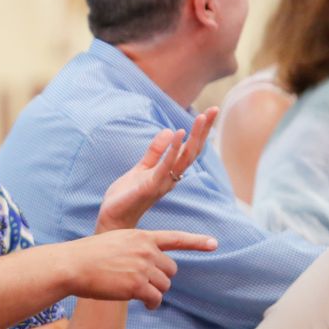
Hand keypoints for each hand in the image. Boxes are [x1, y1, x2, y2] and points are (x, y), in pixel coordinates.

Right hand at [73, 229, 215, 308]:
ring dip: (155, 293)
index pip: (175, 239)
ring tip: (140, 294)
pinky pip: (155, 299)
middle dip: (162, 279)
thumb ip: (136, 248)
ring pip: (164, 286)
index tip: (214, 243)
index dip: (197, 242)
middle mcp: (146, 250)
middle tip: (145, 284)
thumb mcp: (116, 241)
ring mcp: (143, 267)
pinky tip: (145, 305)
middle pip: (171, 270)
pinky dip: (152, 304)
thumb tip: (150, 265)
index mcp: (142, 237)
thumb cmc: (89, 255)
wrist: (73, 265)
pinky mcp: (137, 285)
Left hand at [96, 110, 216, 232]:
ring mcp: (162, 182)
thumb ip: (155, 152)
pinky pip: (164, 166)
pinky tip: (177, 134)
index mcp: (169, 172)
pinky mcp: (150, 186)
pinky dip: (172, 150)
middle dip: (203, 130)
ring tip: (201, 117)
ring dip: (193, 136)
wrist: (113, 219)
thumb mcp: (141, 168)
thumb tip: (168, 130)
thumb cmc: (128, 196)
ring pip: (183, 158)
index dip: (200, 132)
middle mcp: (171, 177)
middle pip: (192, 151)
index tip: (210, 112)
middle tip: (215, 109)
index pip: (189, 149)